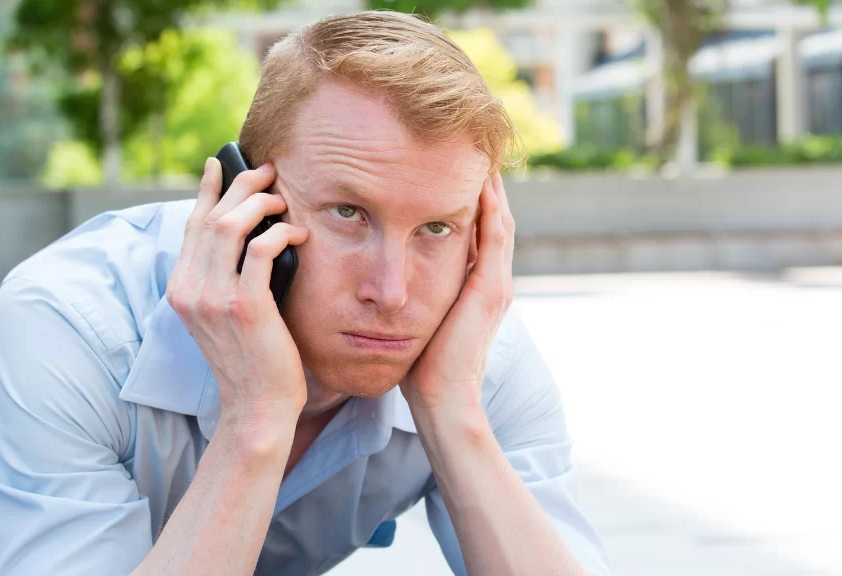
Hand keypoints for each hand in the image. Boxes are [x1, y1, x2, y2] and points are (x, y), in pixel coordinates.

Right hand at [166, 157, 309, 443]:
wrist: (256, 405)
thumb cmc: (251, 356)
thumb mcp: (223, 313)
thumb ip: (223, 275)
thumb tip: (247, 229)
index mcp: (180, 288)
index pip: (192, 225)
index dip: (208, 190)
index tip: (222, 163)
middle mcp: (189, 289)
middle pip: (212, 216)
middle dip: (241, 185)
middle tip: (268, 171)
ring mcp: (213, 298)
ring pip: (231, 225)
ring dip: (260, 203)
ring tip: (282, 200)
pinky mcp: (245, 306)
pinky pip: (260, 249)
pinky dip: (281, 233)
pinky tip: (298, 233)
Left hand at [400, 171, 514, 412]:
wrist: (444, 399)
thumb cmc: (424, 367)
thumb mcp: (421, 320)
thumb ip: (415, 296)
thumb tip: (385, 279)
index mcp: (479, 287)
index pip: (480, 231)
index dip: (473, 200)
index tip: (456, 169)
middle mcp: (494, 280)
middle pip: (496, 218)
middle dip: (487, 185)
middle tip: (475, 149)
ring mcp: (496, 284)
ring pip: (501, 220)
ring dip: (492, 186)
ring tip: (482, 153)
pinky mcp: (490, 290)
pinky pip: (495, 237)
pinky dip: (492, 207)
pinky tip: (482, 181)